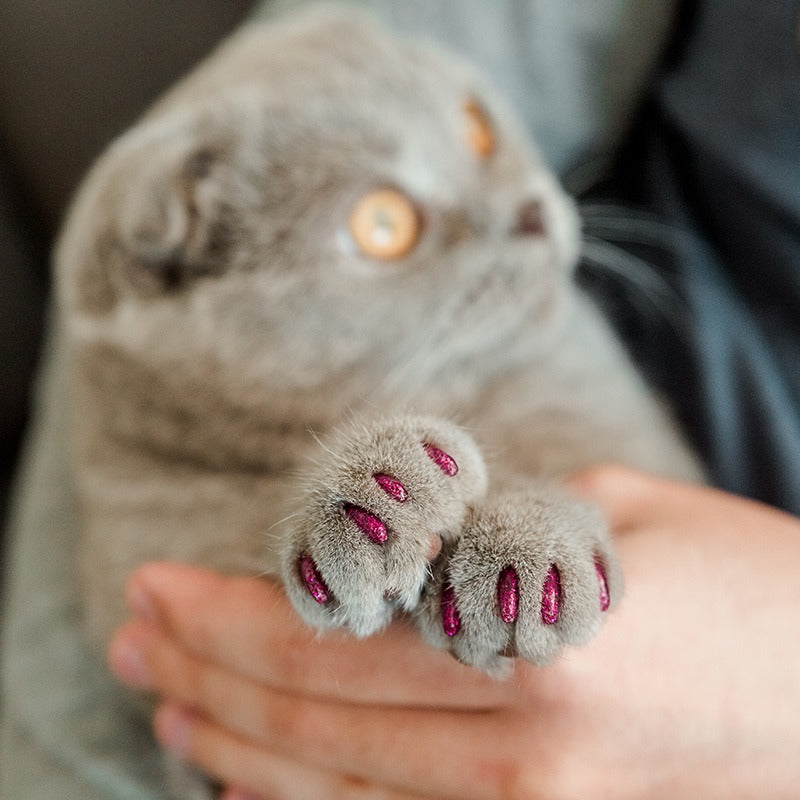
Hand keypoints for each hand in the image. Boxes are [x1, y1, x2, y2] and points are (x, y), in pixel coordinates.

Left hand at [108, 466, 799, 798]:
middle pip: (309, 712)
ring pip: (331, 787)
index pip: (329, 630)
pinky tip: (244, 782)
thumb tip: (386, 543)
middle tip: (132, 633)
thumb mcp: (613, 517)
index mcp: (536, 635)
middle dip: (202, 669)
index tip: (158, 585)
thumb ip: (489, 537)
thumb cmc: (749, 581)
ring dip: (231, 742)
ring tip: (161, 702)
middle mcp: (521, 744)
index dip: (224, 610)